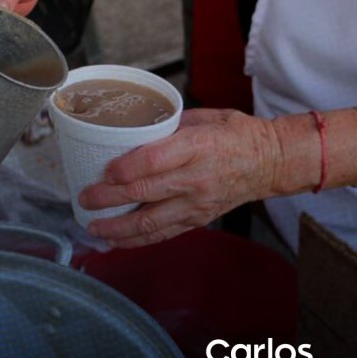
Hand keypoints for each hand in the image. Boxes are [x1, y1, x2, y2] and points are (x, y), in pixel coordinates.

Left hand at [78, 109, 281, 247]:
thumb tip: (129, 131)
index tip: (104, 171)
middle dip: (108, 198)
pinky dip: (136, 239)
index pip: (155, 160)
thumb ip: (167, 127)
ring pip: (151, 222)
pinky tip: (115, 239)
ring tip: (93, 226)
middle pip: (145, 192)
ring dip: (117, 227)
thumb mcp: (203, 118)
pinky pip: (163, 234)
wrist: (272, 162)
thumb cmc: (235, 135)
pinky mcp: (198, 220)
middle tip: (84, 198)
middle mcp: (196, 178)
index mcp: (197, 146)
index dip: (125, 168)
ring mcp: (197, 203)